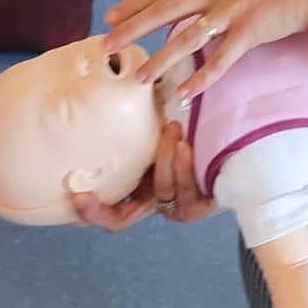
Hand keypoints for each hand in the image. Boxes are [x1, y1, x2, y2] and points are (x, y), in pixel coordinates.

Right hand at [71, 122, 216, 230]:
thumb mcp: (154, 131)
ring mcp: (177, 209)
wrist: (228, 151)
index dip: (91, 211)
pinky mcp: (202, 207)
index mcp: (137, 196)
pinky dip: (184, 169)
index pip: (109, 216)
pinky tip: (186, 147)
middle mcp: (154, 207)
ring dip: (165, 161)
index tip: (78, 192)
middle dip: (130, 178)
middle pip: (128, 215)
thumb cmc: (184, 134)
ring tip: (172, 130)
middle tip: (146, 140)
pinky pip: (188, 195)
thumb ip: (133, 125)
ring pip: (163, 193)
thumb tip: (111, 90)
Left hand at [102, 0, 307, 101]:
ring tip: (139, 79)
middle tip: (106, 46)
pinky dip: (203, 77)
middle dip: (132, 29)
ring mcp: (232, 9)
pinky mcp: (251, 29)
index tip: (110, 16)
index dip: (135, 3)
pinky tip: (187, 92)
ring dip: (161, 59)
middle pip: (164, 10)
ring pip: (187, 37)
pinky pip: (222, 58)